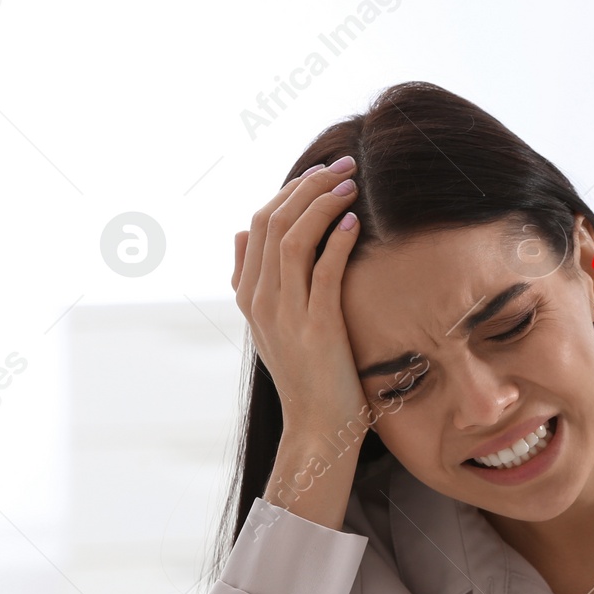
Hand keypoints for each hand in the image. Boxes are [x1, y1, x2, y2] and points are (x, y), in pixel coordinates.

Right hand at [233, 157, 368, 435]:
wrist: (316, 429)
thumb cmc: (307, 376)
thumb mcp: (272, 325)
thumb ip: (253, 278)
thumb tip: (238, 231)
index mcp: (248, 296)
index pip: (258, 224)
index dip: (289, 191)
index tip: (322, 173)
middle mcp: (260, 301)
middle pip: (273, 222)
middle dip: (309, 186)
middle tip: (344, 165)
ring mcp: (285, 315)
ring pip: (293, 240)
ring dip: (323, 205)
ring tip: (352, 184)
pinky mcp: (316, 329)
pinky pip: (323, 273)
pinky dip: (337, 242)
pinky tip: (354, 223)